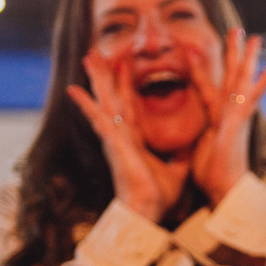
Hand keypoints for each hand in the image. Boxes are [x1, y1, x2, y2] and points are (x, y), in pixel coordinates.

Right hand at [66, 51, 191, 223]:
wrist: (147, 212)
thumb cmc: (157, 197)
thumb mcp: (176, 170)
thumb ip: (181, 155)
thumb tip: (191, 146)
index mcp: (135, 140)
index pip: (130, 106)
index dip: (126, 86)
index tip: (124, 65)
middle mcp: (122, 135)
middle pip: (113, 98)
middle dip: (106, 75)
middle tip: (96, 53)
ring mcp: (115, 138)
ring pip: (105, 101)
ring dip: (97, 79)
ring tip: (88, 57)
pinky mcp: (114, 144)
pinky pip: (99, 120)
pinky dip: (87, 105)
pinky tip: (73, 89)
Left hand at [188, 29, 265, 206]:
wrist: (224, 189)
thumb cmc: (211, 176)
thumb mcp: (196, 149)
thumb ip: (194, 138)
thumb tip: (186, 139)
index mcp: (217, 118)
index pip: (208, 88)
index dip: (202, 70)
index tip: (197, 51)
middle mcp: (230, 114)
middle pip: (232, 76)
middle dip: (234, 53)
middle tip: (238, 30)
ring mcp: (238, 117)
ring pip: (242, 81)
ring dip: (247, 59)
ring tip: (253, 37)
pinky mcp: (241, 123)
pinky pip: (250, 98)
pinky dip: (261, 84)